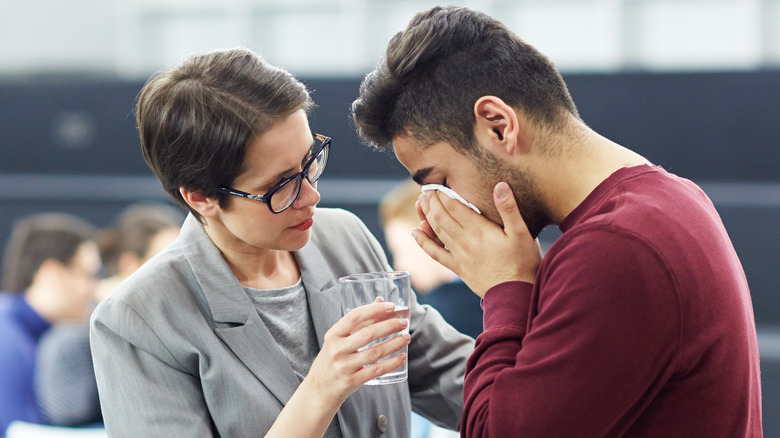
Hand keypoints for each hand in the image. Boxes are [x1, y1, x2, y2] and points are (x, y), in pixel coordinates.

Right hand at [303, 300, 410, 404]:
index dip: (374, 310)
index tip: (391, 306)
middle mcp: (337, 349)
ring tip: (407, 337)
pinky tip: (402, 357)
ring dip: (394, 343)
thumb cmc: (332, 358)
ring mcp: (344, 366)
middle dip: (389, 326)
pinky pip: (376, 370)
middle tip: (403, 322)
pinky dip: (391, 363)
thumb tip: (380, 301)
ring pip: (375, 352)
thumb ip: (359, 321)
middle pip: (368, 334)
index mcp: (333, 335)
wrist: (319, 388)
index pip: (354, 316)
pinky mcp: (352, 381)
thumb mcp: (338, 339)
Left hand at [412, 182, 541, 296]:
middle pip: (441, 216)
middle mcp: (464, 240)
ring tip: (419, 203)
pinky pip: (435, 253)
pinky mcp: (457, 268)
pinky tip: (415, 233)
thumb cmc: (522, 263)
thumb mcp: (521, 233)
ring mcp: (458, 255)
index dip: (443, 193)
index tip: (437, 183)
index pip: (454, 206)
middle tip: (426, 190)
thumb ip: (509, 209)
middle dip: (432, 201)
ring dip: (426, 216)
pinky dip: (423, 242)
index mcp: (478, 229)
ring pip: (436, 231)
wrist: (514, 294)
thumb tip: (500, 185)